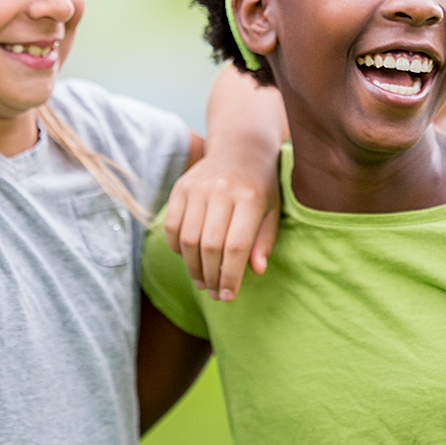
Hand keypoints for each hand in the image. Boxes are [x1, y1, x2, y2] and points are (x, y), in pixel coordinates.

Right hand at [163, 141, 280, 301]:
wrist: (241, 148)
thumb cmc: (262, 186)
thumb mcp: (273, 211)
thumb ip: (265, 240)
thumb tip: (256, 271)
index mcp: (250, 198)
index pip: (236, 246)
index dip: (229, 276)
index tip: (228, 296)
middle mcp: (223, 190)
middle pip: (210, 245)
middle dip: (210, 276)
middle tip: (213, 293)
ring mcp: (199, 187)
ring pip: (188, 239)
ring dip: (192, 267)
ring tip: (201, 281)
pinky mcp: (181, 187)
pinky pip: (172, 226)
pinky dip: (177, 248)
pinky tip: (188, 258)